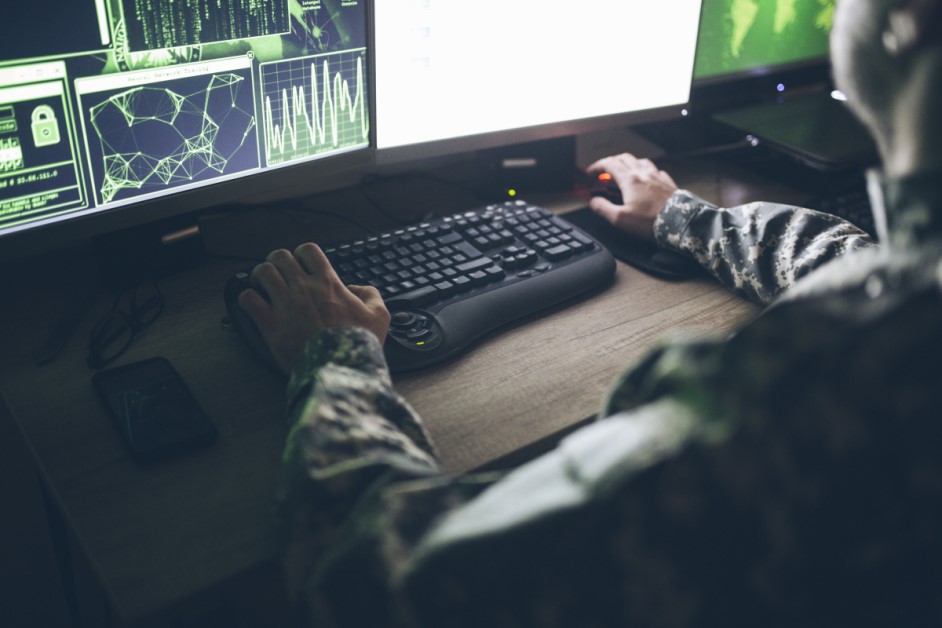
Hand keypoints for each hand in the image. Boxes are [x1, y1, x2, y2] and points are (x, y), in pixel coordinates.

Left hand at [237, 243, 390, 373]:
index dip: (301, 255)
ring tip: (263, 287)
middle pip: (279, 256)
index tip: (302, 267)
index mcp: (328, 283)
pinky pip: (248, 299)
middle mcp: (304, 288)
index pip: (308, 250)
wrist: (341, 370)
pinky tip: (254, 306)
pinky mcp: (270, 324)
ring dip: (259, 277)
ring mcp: (285, 305)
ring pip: (262, 272)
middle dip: (277, 263)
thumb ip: (371, 295)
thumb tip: (356, 288)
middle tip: (279, 276)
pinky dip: (247, 299)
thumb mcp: (379, 317)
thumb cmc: (359, 344)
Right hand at [586, 153, 677, 240]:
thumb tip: (593, 202)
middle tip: (604, 171)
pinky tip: (647, 178)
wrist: (680, 223)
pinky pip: (656, 171)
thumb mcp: (620, 219)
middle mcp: (643, 174)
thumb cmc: (651, 221)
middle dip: (611, 162)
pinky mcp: (668, 184)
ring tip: (624, 171)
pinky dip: (647, 171)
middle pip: (624, 158)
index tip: (591, 173)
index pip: (609, 164)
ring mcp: (657, 177)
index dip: (597, 166)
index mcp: (630, 180)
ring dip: (629, 163)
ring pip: (640, 161)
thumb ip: (603, 208)